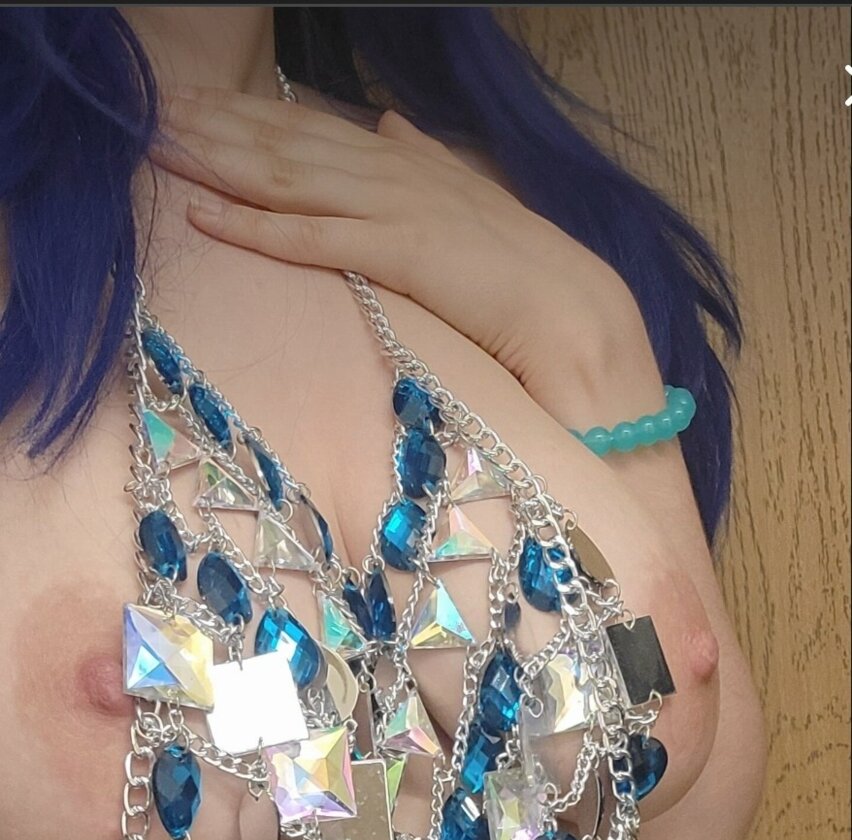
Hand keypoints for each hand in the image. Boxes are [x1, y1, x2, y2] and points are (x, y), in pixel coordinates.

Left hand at [156, 88, 643, 403]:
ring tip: (160, 146)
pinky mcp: (395, 252)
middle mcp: (391, 170)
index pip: (308, 130)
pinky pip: (310, 237)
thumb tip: (392, 124)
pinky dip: (253, 226)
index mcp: (404, 160)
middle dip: (214, 125)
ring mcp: (391, 208)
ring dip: (218, 161)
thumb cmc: (523, 271)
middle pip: (284, 142)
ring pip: (285, 177)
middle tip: (149, 110)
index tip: (191, 103)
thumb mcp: (468, 200)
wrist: (573, 310)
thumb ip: (426, 159)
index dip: (246, 115)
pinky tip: (203, 214)